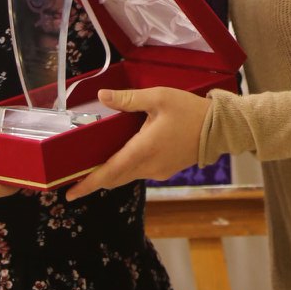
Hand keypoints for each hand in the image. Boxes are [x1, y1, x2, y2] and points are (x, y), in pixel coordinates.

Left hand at [65, 86, 209, 198]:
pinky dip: (126, 169)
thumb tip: (102, 96)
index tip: (71, 193)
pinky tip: (122, 157)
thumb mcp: (158, 98)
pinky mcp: (166, 170)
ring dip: (111, 174)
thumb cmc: (189, 111)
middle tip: (75, 180)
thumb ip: (128, 99)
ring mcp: (159, 171)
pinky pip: (140, 172)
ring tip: (94, 168)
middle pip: (115, 178)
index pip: (110, 172)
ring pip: (127, 176)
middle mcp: (149, 166)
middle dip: (95, 181)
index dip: (89, 184)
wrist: (220, 128)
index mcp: (144, 150)